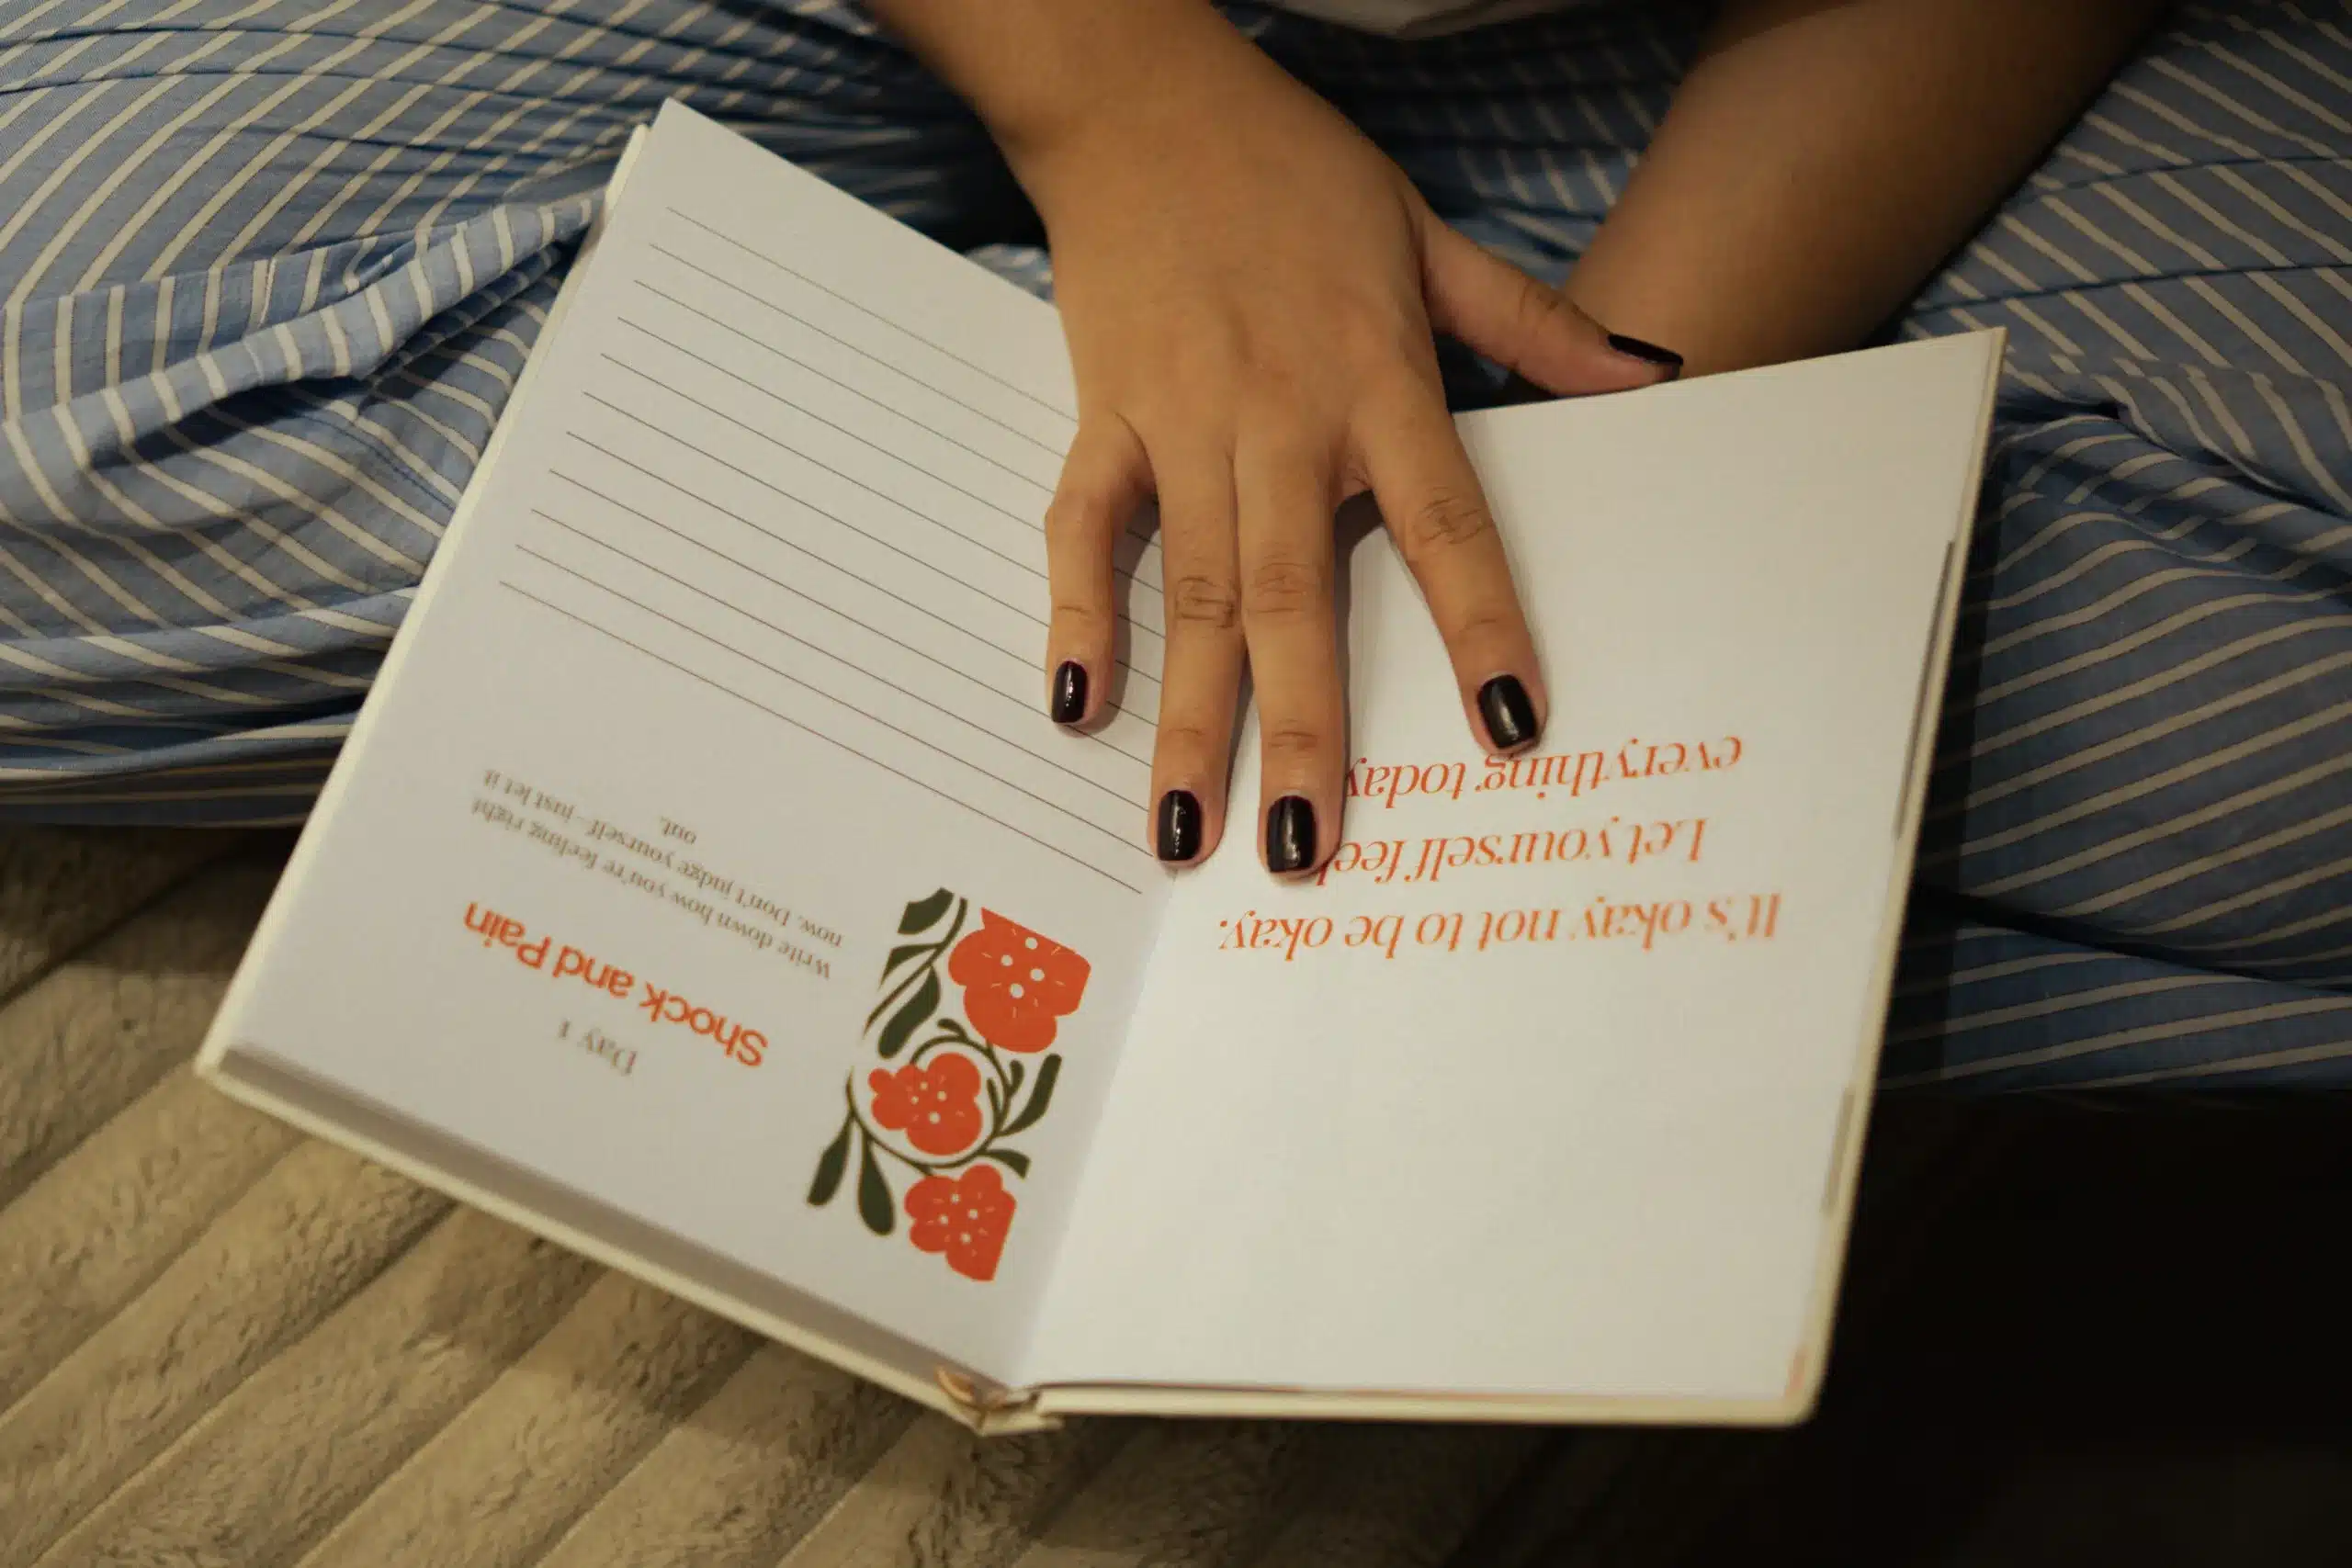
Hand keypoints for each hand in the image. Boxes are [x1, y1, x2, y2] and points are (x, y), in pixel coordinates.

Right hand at [1017, 11, 1681, 875]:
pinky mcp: (1101, 416)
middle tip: (1308, 851)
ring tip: (1185, 832)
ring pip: (1186, 590)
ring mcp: (1179, 423)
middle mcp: (1277, 418)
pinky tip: (1076, 704)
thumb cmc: (1292, 170)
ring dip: (1187, 716)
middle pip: (1293, 595)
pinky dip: (1075, 610)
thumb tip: (1652, 375)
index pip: (1443, 522)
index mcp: (1373, 380)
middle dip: (1301, 728)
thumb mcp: (1427, 232)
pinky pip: (1082, 526)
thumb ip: (1533, 322)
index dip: (1479, 624)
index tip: (1512, 728)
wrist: (1140, 99)